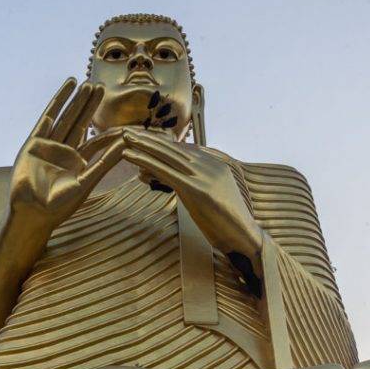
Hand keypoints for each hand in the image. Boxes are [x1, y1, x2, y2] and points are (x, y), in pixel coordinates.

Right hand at [9, 78, 124, 231]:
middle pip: (80, 123)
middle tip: (101, 87)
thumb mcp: (86, 183)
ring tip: (87, 83)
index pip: (95, 142)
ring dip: (77, 100)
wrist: (32, 213)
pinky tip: (68, 87)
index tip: (123, 122)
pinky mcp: (35, 142)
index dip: (108, 132)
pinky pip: (48, 117)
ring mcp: (49, 145)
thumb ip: (104, 163)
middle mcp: (64, 152)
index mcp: (77, 164)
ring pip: (67, 117)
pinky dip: (59, 101)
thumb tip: (125, 146)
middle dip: (90, 106)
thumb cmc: (59, 206)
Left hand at [122, 130, 263, 263]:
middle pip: (173, 148)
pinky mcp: (197, 189)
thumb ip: (192, 182)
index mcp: (216, 163)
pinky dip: (145, 162)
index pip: (183, 148)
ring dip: (143, 145)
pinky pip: (165, 171)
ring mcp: (204, 175)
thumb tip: (166, 177)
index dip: (161, 142)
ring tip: (124, 137)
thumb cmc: (226, 222)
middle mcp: (210, 164)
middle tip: (127, 131)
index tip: (142, 137)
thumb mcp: (208, 196)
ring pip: (167, 156)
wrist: (244, 237)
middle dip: (148, 138)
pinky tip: (129, 156)